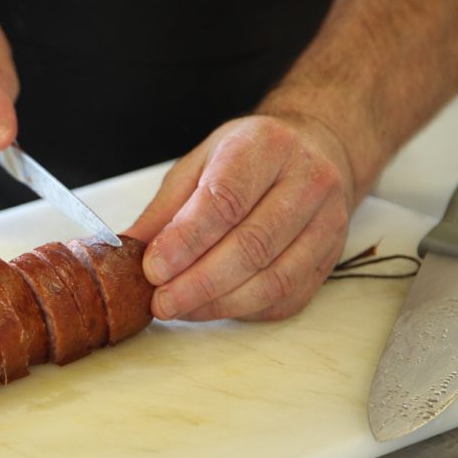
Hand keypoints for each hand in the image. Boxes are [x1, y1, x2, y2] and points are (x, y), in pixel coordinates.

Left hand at [124, 114, 355, 320]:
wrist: (316, 151)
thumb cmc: (249, 158)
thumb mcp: (199, 164)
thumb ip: (165, 209)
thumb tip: (127, 252)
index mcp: (267, 147)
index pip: (225, 200)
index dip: (186, 241)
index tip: (152, 268)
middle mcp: (307, 182)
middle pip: (251, 245)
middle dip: (197, 282)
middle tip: (159, 301)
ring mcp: (327, 223)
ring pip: (272, 279)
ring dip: (218, 303)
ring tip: (178, 308)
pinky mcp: (329, 259)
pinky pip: (285, 297)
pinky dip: (241, 310)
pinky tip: (209, 307)